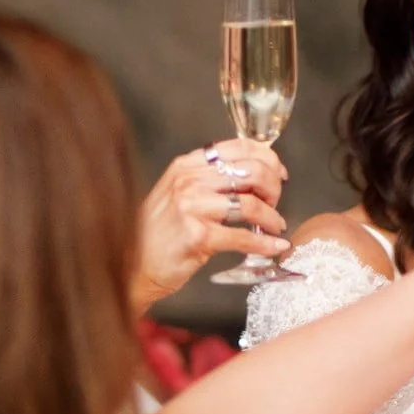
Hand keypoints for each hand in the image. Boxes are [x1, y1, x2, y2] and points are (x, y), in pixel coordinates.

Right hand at [131, 140, 289, 310]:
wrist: (134, 265)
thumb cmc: (159, 232)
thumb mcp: (178, 192)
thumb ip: (208, 179)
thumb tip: (254, 174)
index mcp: (187, 165)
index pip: (239, 148)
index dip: (268, 159)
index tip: (279, 174)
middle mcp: (189, 181)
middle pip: (251, 172)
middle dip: (273, 189)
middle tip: (275, 204)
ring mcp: (192, 208)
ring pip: (251, 204)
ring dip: (272, 217)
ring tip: (274, 226)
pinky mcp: (198, 237)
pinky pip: (243, 237)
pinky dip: (265, 243)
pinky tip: (275, 245)